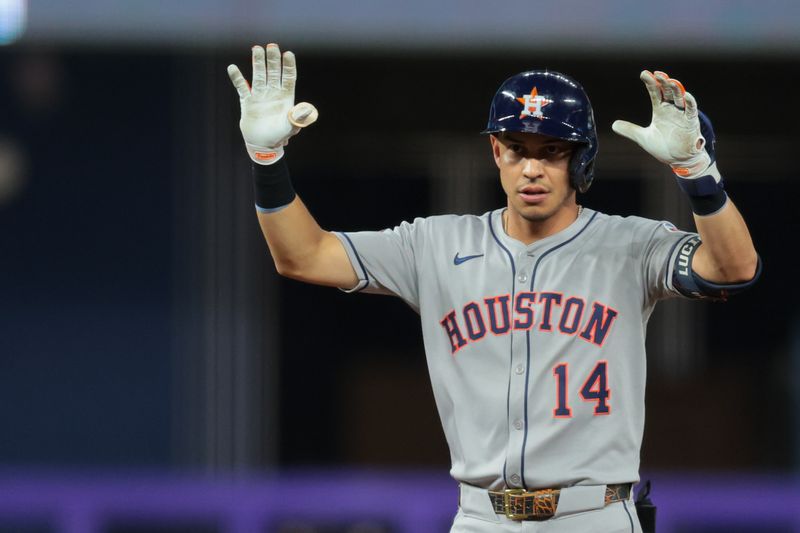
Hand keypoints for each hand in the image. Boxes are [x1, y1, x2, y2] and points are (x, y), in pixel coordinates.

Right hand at [227, 43, 317, 163]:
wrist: (263, 145)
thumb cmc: (280, 135)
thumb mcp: (292, 127)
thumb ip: (299, 117)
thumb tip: (308, 109)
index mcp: (286, 97)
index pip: (288, 77)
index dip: (289, 66)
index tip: (288, 54)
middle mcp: (273, 93)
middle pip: (273, 72)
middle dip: (273, 59)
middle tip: (272, 46)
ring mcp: (260, 95)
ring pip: (259, 75)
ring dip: (258, 62)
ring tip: (256, 48)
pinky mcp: (247, 101)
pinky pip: (242, 87)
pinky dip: (237, 78)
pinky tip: (232, 68)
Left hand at [612, 70, 714, 179]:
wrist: (677, 160)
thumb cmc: (663, 146)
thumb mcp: (642, 137)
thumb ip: (629, 130)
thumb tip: (613, 125)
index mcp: (660, 110)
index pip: (655, 93)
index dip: (651, 83)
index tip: (644, 74)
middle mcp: (671, 109)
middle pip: (668, 91)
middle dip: (663, 82)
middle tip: (656, 74)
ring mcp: (682, 115)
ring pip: (680, 98)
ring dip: (676, 89)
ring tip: (670, 81)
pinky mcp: (691, 122)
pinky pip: (691, 110)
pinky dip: (690, 102)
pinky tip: (686, 95)